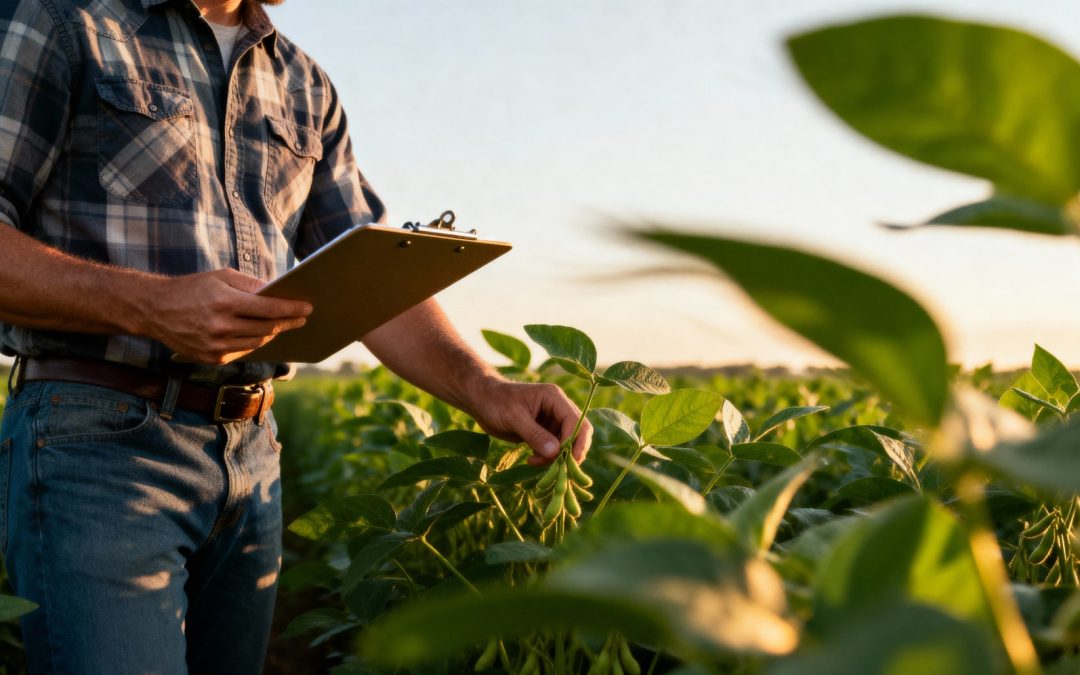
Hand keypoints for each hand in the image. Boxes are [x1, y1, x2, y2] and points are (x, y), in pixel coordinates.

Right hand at [139, 268, 311, 364]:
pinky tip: (262, 333)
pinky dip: (254, 341)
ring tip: (284, 324)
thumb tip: (278, 292)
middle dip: (288, 322)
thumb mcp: (221, 276)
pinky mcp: (212, 358)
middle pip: (267, 328)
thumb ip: (251, 285)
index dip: (292, 309)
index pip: (269, 309)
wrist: (155, 310)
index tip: (307, 307)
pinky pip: (243, 351)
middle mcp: (221, 327)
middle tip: (302, 317)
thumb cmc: (192, 288)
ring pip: (258, 342)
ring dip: (274, 333)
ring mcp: (216, 346)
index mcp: (225, 302)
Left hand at [466, 378, 592, 465]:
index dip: (574, 441)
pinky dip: (547, 458)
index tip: (565, 460)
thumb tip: (555, 453)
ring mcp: (552, 421)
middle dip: (572, 451)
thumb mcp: (514, 417)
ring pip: (566, 444)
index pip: (575, 421)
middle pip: (578, 432)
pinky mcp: (544, 433)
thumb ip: (535, 434)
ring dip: (556, 457)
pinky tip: (532, 460)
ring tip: (535, 462)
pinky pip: (554, 449)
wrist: (482, 401)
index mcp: (554, 398)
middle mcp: (558, 409)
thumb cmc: (496, 402)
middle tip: (560, 468)